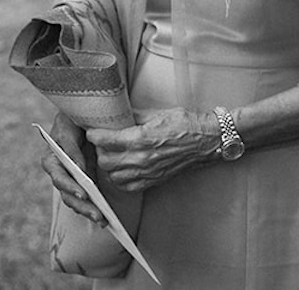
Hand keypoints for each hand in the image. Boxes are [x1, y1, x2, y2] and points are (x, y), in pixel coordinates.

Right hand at [42, 113, 108, 223]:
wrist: (80, 118)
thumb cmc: (71, 119)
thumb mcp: (69, 128)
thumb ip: (71, 148)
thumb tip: (78, 169)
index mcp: (51, 160)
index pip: (58, 177)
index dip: (69, 187)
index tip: (84, 193)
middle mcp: (60, 173)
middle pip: (67, 195)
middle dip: (82, 206)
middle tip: (98, 215)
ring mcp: (71, 180)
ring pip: (76, 201)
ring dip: (89, 211)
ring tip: (104, 220)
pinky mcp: (83, 182)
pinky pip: (87, 199)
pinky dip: (95, 207)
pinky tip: (107, 216)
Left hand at [85, 107, 219, 191]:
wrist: (206, 141)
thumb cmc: (184, 124)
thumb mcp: (155, 113)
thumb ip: (132, 115)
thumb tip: (116, 114)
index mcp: (140, 138)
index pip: (105, 140)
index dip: (94, 135)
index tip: (92, 131)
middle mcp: (141, 158)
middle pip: (105, 161)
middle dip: (99, 150)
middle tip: (103, 142)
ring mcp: (147, 172)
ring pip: (113, 176)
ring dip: (109, 166)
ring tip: (113, 154)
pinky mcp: (153, 180)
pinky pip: (128, 186)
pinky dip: (120, 179)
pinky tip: (123, 168)